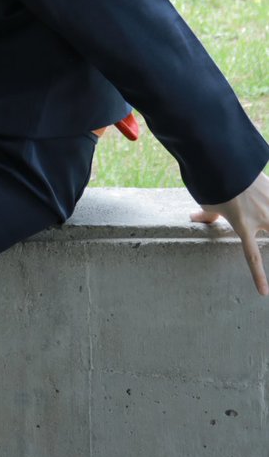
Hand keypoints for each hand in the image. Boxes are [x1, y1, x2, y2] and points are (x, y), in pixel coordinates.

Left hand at [190, 170, 268, 295]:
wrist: (226, 162)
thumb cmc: (215, 184)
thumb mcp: (209, 203)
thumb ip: (207, 214)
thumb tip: (194, 218)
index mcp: (244, 227)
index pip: (252, 258)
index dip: (258, 276)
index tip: (264, 293)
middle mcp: (262, 218)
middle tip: (266, 241)